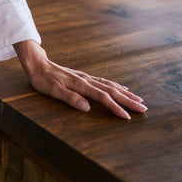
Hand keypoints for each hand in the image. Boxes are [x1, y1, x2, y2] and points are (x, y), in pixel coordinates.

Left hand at [14, 40, 146, 119]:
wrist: (37, 64)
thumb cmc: (43, 79)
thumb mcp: (53, 90)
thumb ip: (70, 98)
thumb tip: (87, 108)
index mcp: (81, 84)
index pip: (102, 97)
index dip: (115, 108)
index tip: (127, 117)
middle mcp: (87, 80)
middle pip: (111, 91)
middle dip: (128, 101)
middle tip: (144, 109)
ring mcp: (86, 78)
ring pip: (110, 86)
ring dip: (125, 94)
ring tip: (139, 100)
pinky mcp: (84, 78)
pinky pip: (105, 82)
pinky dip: (116, 86)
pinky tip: (122, 89)